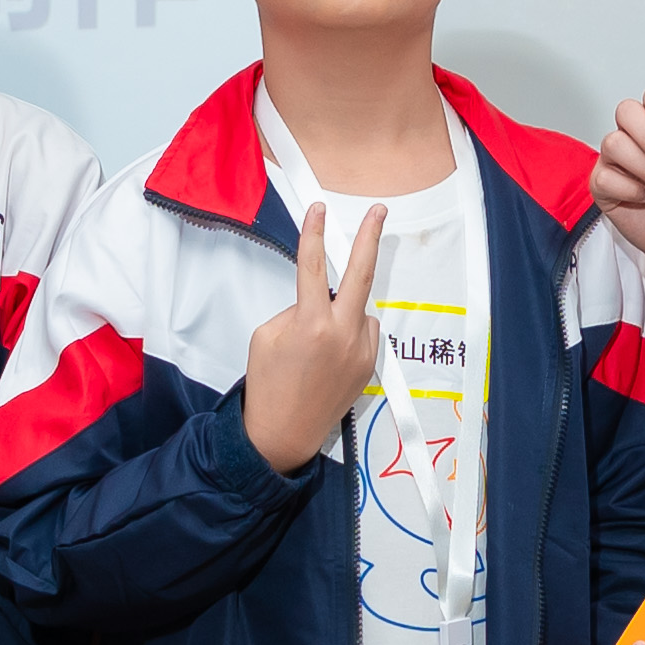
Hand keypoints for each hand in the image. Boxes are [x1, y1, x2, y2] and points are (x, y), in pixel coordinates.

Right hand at [241, 205, 385, 473]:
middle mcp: (343, 333)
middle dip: (370, 238)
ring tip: (316, 341)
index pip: (314, 267)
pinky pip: (364, 332)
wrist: (283, 434)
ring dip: (343, 309)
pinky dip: (349, 330)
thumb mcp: (266, 336)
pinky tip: (328, 354)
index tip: (320, 210)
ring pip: (359, 309)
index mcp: (311, 323)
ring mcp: (361, 350)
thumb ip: (296, 309)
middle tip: (379, 212)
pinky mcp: (369, 365)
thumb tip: (318, 301)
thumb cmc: (268, 384)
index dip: (315, 234)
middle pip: (362, 274)